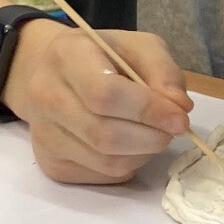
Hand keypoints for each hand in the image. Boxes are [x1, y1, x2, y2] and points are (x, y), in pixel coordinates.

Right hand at [4, 22, 192, 184]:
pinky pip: (102, 176)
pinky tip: (130, 145)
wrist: (59, 76)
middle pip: (105, 134)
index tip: (180, 118)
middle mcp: (44, 95)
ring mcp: (43, 134)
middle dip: (151, 137)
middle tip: (173, 130)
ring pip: (107, 161)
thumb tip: (178, 108)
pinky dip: (128, 165)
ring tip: (152, 134)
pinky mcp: (51, 164)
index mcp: (65, 55)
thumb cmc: (105, 59)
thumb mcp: (139, 47)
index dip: (148, 110)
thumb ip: (163, 71)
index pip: (104, 93)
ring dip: (143, 153)